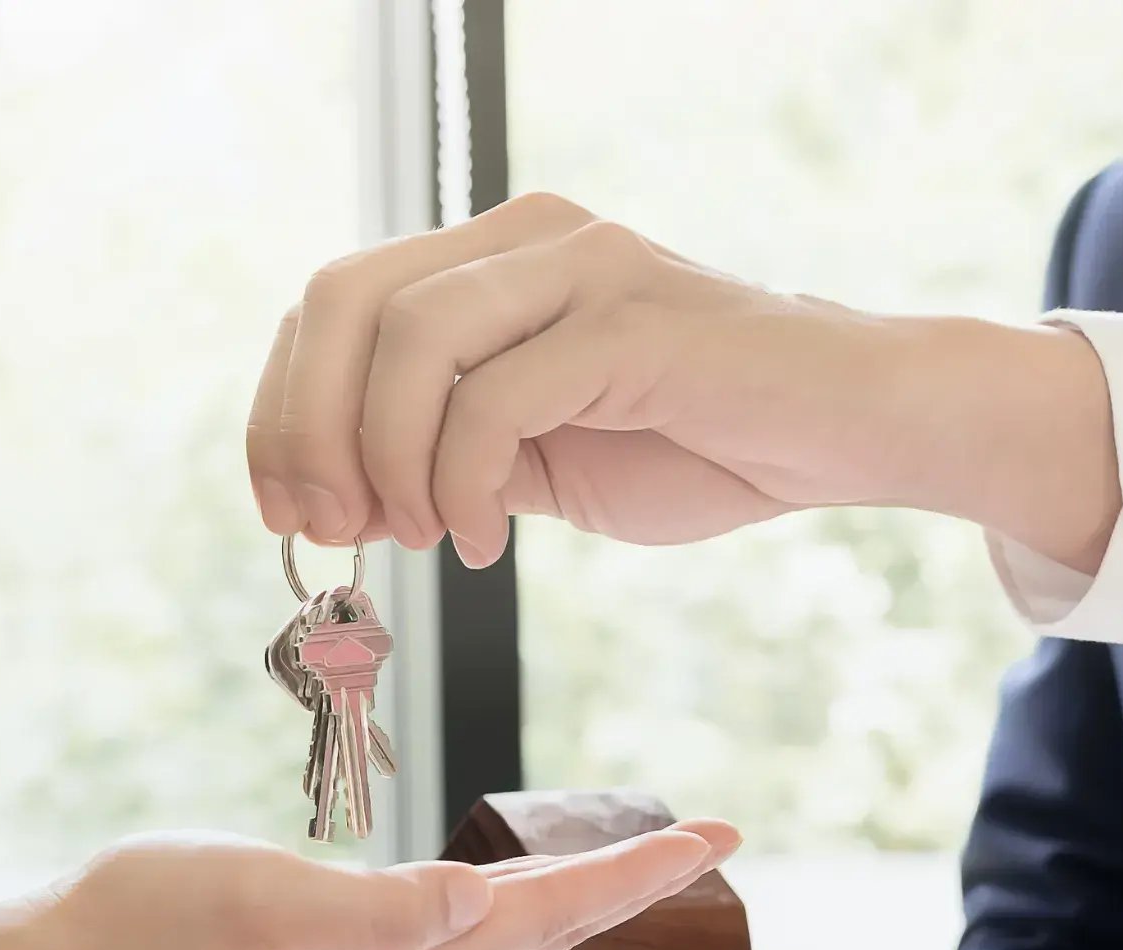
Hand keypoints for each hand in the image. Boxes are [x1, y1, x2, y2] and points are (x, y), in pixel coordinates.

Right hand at [0, 822, 741, 949]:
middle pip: (547, 941)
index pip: (545, 916)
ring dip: (580, 913)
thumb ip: (375, 913)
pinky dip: (511, 922)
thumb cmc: (149, 923)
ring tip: (640, 877)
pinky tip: (508, 906)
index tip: (719, 836)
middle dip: (634, 894)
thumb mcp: (262, 901)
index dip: (635, 876)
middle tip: (711, 845)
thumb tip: (480, 903)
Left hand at [247, 192, 1118, 573]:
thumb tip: (335, 498)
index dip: (280, 410)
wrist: (842, 433)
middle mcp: (525, 236)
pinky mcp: (629, 319)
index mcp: (488, 257)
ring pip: (409, 339)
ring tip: (428, 534)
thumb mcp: (535, 458)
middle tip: (335, 527)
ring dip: (388, 459)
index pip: (330, 303)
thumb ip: (441, 455)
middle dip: (309, 430)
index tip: (287, 511)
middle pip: (344, 301)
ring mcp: (579, 266)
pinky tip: (488, 539)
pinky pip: (495, 396)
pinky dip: (466, 482)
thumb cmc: (696, 443)